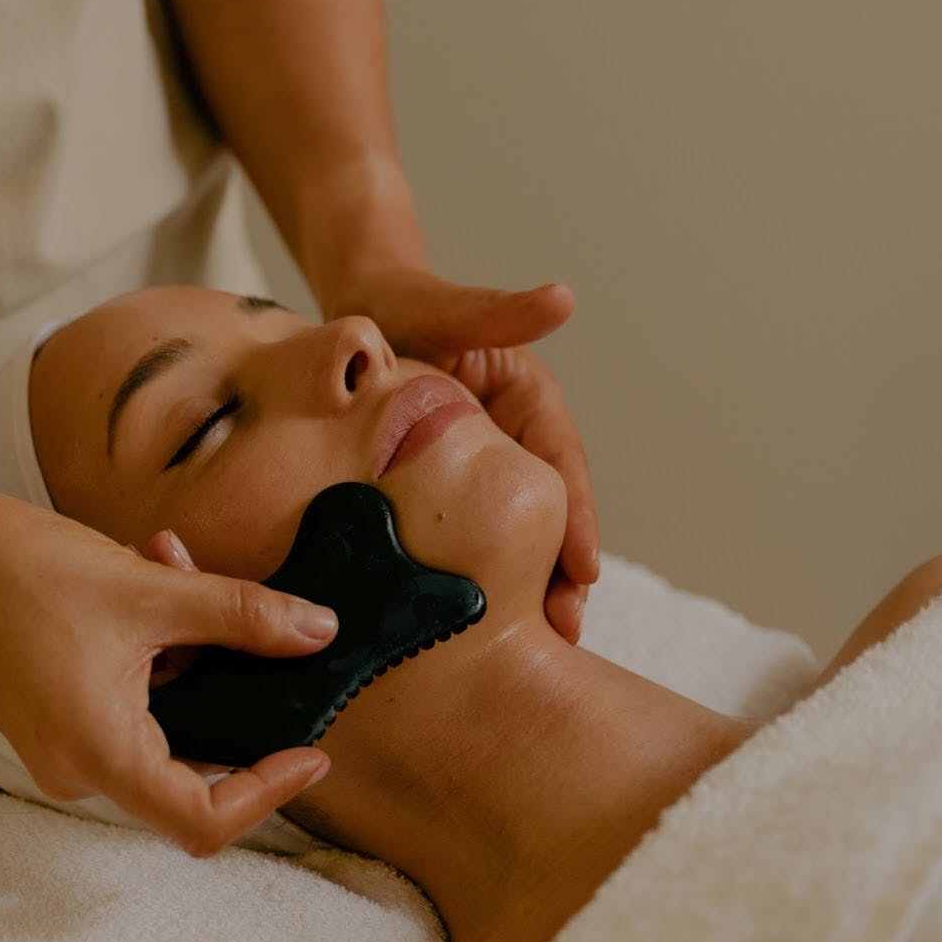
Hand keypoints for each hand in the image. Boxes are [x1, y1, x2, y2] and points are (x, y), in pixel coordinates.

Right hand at [0, 474, 334, 855]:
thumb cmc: (16, 571)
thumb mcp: (147, 589)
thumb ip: (241, 615)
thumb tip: (319, 631)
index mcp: (99, 754)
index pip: (203, 821)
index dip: (269, 792)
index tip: (311, 750)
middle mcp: (79, 767)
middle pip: (191, 760)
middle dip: (228, 681)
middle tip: (250, 617)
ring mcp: (64, 744)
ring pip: (164, 714)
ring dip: (189, 645)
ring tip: (175, 561)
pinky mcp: (56, 713)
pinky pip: (131, 696)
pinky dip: (154, 643)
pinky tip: (150, 566)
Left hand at [324, 269, 598, 642]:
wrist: (355, 314)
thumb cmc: (399, 303)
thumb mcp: (444, 310)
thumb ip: (495, 312)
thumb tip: (561, 297)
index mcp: (530, 397)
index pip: (562, 464)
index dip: (577, 519)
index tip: (585, 570)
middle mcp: (517, 434)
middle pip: (548, 511)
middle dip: (561, 572)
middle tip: (565, 631)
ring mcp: (485, 463)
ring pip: (516, 530)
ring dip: (527, 585)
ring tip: (535, 644)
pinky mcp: (448, 483)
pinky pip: (471, 532)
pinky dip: (481, 573)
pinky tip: (475, 622)